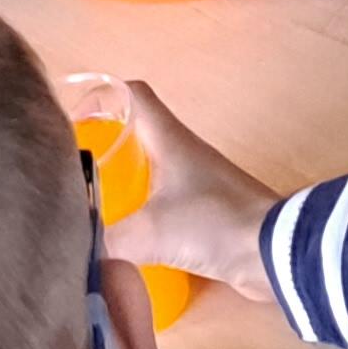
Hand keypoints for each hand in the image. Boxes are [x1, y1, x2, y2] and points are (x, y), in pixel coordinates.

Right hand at [60, 74, 279, 302]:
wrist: (274, 252)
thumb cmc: (213, 222)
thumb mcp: (151, 231)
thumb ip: (110, 241)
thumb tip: (81, 254)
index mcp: (170, 139)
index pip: (132, 94)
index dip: (101, 97)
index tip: (74, 121)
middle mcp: (184, 153)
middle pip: (137, 132)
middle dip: (105, 144)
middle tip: (77, 169)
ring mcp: (199, 183)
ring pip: (151, 169)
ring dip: (124, 181)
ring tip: (94, 206)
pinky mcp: (209, 214)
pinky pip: (166, 203)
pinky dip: (144, 213)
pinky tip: (128, 240)